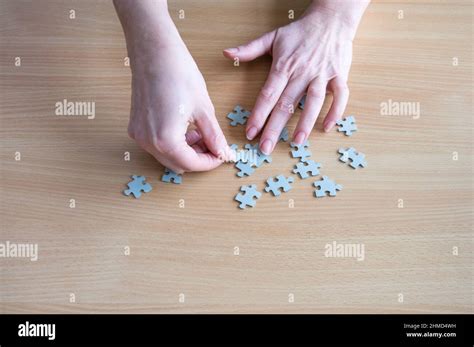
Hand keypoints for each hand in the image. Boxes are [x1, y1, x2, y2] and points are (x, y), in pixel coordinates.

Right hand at [115, 0, 230, 172]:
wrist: (154, 51)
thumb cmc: (179, 74)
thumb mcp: (204, 109)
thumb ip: (214, 137)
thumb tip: (225, 153)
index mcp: (166, 140)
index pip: (192, 164)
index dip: (210, 162)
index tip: (222, 156)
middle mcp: (148, 142)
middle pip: (178, 164)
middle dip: (198, 158)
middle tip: (214, 145)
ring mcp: (139, 135)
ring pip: (166, 157)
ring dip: (186, 152)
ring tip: (201, 133)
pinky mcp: (135, 127)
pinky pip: (156, 145)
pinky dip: (172, 144)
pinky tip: (184, 127)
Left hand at [223, 0, 368, 154]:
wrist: (331, 18)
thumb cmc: (301, 30)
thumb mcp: (272, 37)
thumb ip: (249, 49)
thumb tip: (226, 53)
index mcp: (284, 66)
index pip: (268, 94)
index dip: (258, 115)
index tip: (250, 132)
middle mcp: (303, 72)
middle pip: (286, 103)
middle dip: (275, 128)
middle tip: (266, 148)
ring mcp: (322, 74)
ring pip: (314, 101)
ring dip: (305, 122)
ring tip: (297, 141)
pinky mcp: (340, 75)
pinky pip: (340, 95)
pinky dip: (336, 111)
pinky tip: (327, 127)